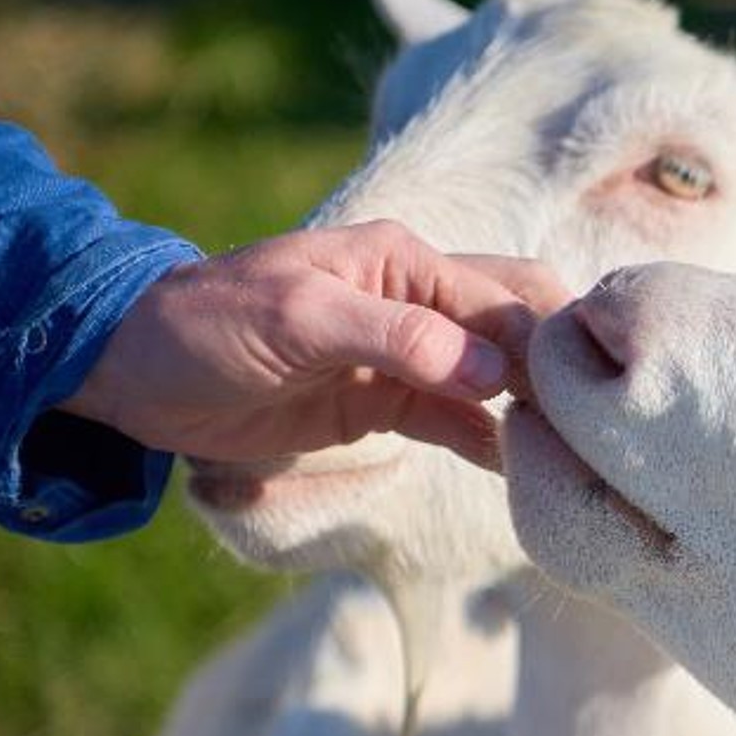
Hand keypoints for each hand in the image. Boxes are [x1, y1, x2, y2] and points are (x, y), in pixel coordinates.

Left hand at [63, 221, 571, 469]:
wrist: (134, 372)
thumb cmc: (208, 325)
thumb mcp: (299, 319)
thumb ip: (396, 337)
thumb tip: (490, 369)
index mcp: (403, 260)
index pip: (503, 298)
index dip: (548, 344)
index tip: (588, 397)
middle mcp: (417, 299)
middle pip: (516, 327)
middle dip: (559, 371)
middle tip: (601, 429)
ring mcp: (405, 353)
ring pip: (496, 380)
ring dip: (532, 413)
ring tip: (578, 460)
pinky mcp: (384, 401)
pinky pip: (457, 422)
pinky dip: (492, 443)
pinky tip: (527, 474)